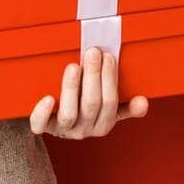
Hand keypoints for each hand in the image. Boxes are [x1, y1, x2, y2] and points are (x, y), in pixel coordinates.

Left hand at [28, 46, 148, 138]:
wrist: (51, 124)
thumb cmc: (81, 111)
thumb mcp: (105, 112)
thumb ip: (124, 107)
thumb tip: (143, 101)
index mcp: (102, 124)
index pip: (110, 103)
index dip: (109, 79)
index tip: (108, 57)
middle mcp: (84, 130)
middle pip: (91, 104)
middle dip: (94, 76)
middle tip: (92, 53)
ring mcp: (63, 130)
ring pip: (69, 113)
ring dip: (72, 88)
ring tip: (74, 66)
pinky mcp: (43, 128)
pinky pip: (40, 124)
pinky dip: (43, 112)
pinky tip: (48, 98)